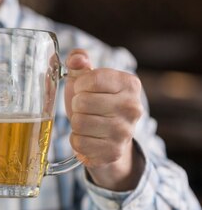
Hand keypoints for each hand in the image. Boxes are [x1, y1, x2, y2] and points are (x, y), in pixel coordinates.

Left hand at [64, 49, 144, 190]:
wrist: (109, 139)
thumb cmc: (95, 104)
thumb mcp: (86, 80)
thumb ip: (79, 63)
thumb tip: (76, 57)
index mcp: (130, 84)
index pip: (92, 79)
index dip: (79, 85)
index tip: (83, 90)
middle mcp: (133, 107)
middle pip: (82, 101)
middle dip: (76, 106)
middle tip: (85, 110)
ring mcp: (125, 132)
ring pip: (79, 122)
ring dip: (76, 124)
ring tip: (87, 123)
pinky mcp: (113, 152)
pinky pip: (78, 142)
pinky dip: (76, 140)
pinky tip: (87, 138)